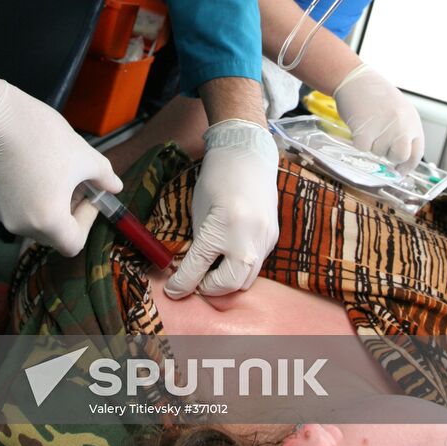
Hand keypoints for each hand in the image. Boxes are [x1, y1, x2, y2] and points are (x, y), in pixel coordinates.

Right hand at [0, 69, 121, 254]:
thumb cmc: (44, 138)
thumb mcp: (84, 156)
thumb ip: (104, 177)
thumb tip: (115, 187)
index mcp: (48, 221)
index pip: (73, 244)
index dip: (87, 222)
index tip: (90, 195)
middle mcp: (22, 226)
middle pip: (54, 234)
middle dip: (70, 211)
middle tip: (76, 182)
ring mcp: (3, 214)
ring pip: (36, 220)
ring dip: (51, 203)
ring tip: (56, 171)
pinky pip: (19, 208)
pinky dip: (32, 196)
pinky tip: (35, 167)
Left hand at [164, 119, 278, 298]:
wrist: (248, 154)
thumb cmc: (217, 177)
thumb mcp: (199, 209)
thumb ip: (198, 242)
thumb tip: (190, 269)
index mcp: (223, 227)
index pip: (198, 268)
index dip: (182, 283)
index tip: (174, 291)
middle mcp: (248, 237)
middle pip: (228, 283)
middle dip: (209, 288)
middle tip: (195, 282)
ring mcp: (264, 238)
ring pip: (246, 279)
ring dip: (227, 281)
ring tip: (211, 272)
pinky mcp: (272, 237)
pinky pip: (256, 264)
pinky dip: (240, 266)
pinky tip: (229, 256)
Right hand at [333, 64, 423, 171]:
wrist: (356, 79)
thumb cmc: (375, 94)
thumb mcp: (399, 110)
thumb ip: (404, 131)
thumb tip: (401, 158)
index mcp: (412, 120)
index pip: (417, 153)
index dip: (408, 165)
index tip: (400, 170)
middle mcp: (402, 125)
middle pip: (400, 156)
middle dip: (389, 155)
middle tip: (379, 144)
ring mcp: (385, 127)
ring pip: (378, 152)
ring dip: (371, 144)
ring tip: (368, 125)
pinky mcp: (367, 129)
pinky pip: (363, 148)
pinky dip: (358, 141)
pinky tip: (359, 126)